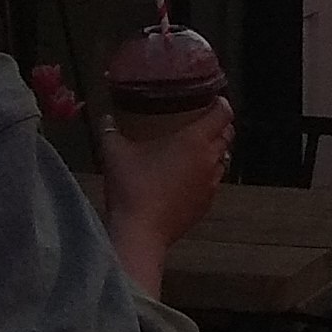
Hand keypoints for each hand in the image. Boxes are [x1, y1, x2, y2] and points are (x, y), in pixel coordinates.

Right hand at [98, 98, 232, 298]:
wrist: (141, 231)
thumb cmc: (132, 186)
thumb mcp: (115, 153)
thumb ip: (109, 131)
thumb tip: (104, 118)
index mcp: (195, 140)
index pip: (223, 114)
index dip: (221, 104)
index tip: (213, 100)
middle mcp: (209, 159)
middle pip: (227, 136)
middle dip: (220, 126)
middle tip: (203, 121)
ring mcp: (211, 184)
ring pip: (223, 159)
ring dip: (215, 151)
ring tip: (196, 149)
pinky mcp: (206, 204)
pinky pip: (213, 182)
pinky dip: (206, 174)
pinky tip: (188, 178)